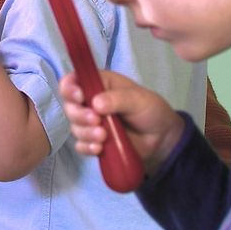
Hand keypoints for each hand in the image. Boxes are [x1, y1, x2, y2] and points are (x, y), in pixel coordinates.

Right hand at [59, 70, 185, 174]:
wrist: (161, 139)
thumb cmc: (150, 110)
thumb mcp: (138, 99)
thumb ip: (118, 99)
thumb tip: (96, 104)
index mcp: (99, 84)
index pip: (74, 81)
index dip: (70, 88)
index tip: (79, 98)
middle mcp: (90, 102)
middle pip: (69, 106)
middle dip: (79, 115)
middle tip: (96, 120)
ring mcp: (91, 124)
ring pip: (75, 127)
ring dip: (86, 133)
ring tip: (104, 136)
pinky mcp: (94, 142)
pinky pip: (81, 145)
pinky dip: (87, 147)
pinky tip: (99, 148)